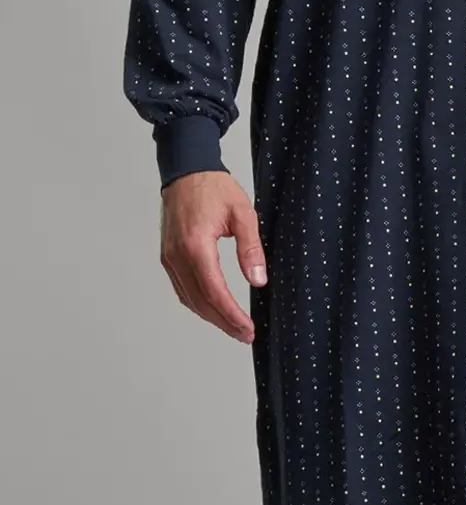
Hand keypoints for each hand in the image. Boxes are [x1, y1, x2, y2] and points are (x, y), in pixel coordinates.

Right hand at [159, 171, 267, 341]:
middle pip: (200, 302)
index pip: (214, 291)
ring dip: (210, 316)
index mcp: (195, 245)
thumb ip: (250, 248)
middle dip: (223, 322)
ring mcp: (169, 257)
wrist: (186, 170)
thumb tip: (258, 280)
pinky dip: (197, 303)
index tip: (248, 328)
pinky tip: (213, 308)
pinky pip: (181, 288)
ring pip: (188, 299)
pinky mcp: (167, 256)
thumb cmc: (214, 187)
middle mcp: (177, 256)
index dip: (231, 315)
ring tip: (233, 326)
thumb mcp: (242, 213)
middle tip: (245, 334)